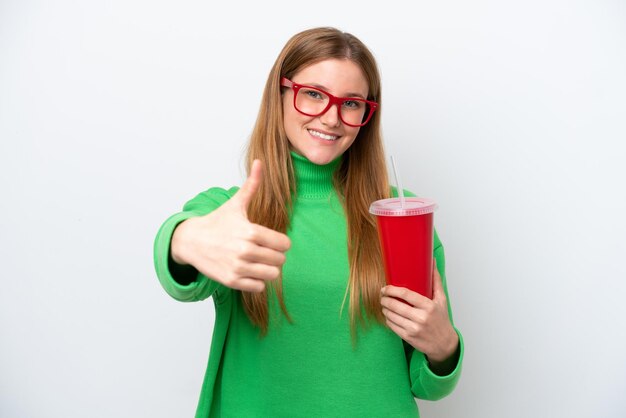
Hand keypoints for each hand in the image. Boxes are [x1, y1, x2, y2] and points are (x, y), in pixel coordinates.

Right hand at [170, 159, 290, 292]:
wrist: (191, 241)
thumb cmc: (217, 222)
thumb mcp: (235, 204)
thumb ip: (252, 185)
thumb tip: (259, 162)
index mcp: (250, 231)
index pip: (284, 244)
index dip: (282, 243)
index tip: (272, 241)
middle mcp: (245, 250)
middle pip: (280, 260)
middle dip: (276, 256)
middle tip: (266, 252)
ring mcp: (238, 267)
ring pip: (272, 275)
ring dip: (269, 269)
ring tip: (260, 262)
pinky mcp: (231, 281)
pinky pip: (258, 287)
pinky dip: (257, 281)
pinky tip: (250, 271)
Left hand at [380, 260, 458, 363]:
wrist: (444, 343)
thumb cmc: (441, 319)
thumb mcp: (442, 299)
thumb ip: (436, 281)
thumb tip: (433, 262)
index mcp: (429, 306)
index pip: (406, 294)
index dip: (392, 289)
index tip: (385, 288)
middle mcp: (421, 318)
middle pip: (395, 305)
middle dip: (384, 299)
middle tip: (381, 295)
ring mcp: (414, 329)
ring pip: (391, 316)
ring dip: (384, 309)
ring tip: (384, 304)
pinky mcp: (408, 337)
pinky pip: (392, 326)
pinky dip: (387, 319)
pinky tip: (388, 315)